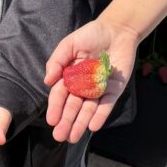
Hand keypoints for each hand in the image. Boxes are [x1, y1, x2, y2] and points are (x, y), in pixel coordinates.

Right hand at [44, 18, 139, 143]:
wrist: (118, 30)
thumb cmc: (91, 35)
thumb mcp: (69, 44)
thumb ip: (57, 61)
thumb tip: (47, 81)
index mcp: (69, 76)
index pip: (60, 95)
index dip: (56, 108)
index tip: (52, 121)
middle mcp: (82, 86)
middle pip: (73, 106)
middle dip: (66, 121)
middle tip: (60, 136)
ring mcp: (98, 89)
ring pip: (88, 109)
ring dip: (80, 123)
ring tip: (73, 137)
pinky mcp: (114, 90)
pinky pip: (106, 105)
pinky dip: (100, 115)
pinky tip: (93, 127)